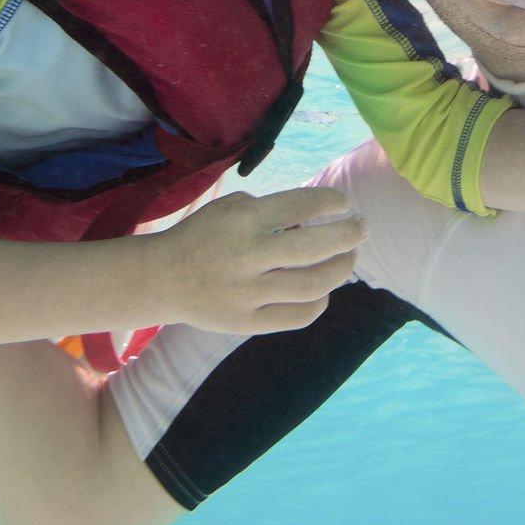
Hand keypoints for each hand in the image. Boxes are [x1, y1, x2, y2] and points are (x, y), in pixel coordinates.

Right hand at [148, 188, 366, 333]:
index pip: (300, 205)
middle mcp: (248, 255)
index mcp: (242, 220)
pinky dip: (318, 302)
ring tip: (349, 258)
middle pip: (313, 247)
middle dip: (348, 235)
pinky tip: (323, 291)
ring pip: (312, 285)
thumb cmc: (202, 236)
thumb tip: (315, 218)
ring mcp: (248, 292)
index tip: (344, 202)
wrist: (161, 279)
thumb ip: (269, 209)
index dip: (330, 202)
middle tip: (362, 227)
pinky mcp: (247, 322)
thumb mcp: (228, 208)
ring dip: (340, 269)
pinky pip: (296, 315)